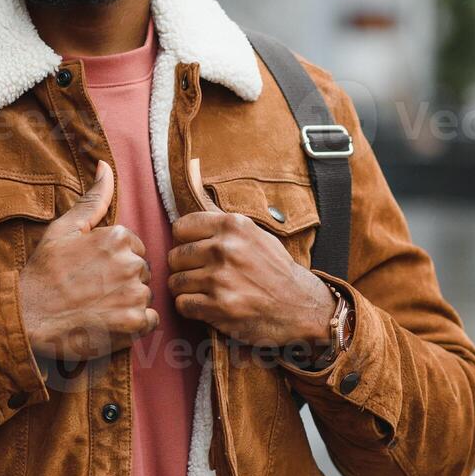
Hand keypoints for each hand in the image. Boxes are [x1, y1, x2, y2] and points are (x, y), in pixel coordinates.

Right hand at [18, 160, 159, 359]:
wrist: (28, 317)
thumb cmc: (44, 272)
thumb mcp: (64, 229)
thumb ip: (92, 199)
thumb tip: (106, 166)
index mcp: (118, 236)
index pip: (134, 248)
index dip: (114, 262)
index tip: (92, 272)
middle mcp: (130, 262)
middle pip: (141, 272)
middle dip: (123, 281)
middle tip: (93, 292)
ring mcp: (133, 293)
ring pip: (145, 295)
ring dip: (128, 303)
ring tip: (98, 307)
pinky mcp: (133, 322)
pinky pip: (150, 321)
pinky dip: (134, 325)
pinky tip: (110, 323)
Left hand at [167, 158, 334, 347]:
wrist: (298, 304)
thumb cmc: (272, 267)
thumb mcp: (252, 232)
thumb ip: (218, 213)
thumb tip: (193, 167)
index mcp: (232, 225)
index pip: (180, 227)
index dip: (185, 242)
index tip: (196, 251)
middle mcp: (225, 248)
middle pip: (175, 256)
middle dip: (184, 268)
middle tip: (202, 274)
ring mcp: (221, 279)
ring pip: (176, 282)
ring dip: (187, 289)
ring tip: (207, 290)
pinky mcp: (219, 307)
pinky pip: (182, 304)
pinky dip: (191, 308)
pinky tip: (209, 305)